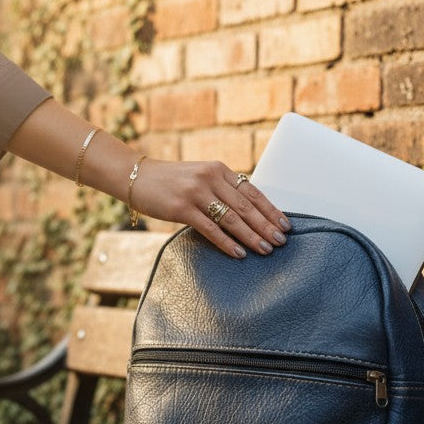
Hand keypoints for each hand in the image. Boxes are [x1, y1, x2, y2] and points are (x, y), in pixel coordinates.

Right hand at [133, 159, 290, 258]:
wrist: (137, 176)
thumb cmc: (172, 181)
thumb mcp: (201, 177)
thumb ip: (222, 189)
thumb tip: (250, 213)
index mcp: (219, 170)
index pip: (253, 192)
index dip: (271, 210)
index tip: (285, 225)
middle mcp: (210, 178)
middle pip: (246, 206)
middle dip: (266, 226)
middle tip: (281, 242)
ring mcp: (196, 193)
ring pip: (231, 218)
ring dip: (251, 236)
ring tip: (265, 250)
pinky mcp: (181, 208)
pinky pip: (210, 228)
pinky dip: (226, 242)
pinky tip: (238, 253)